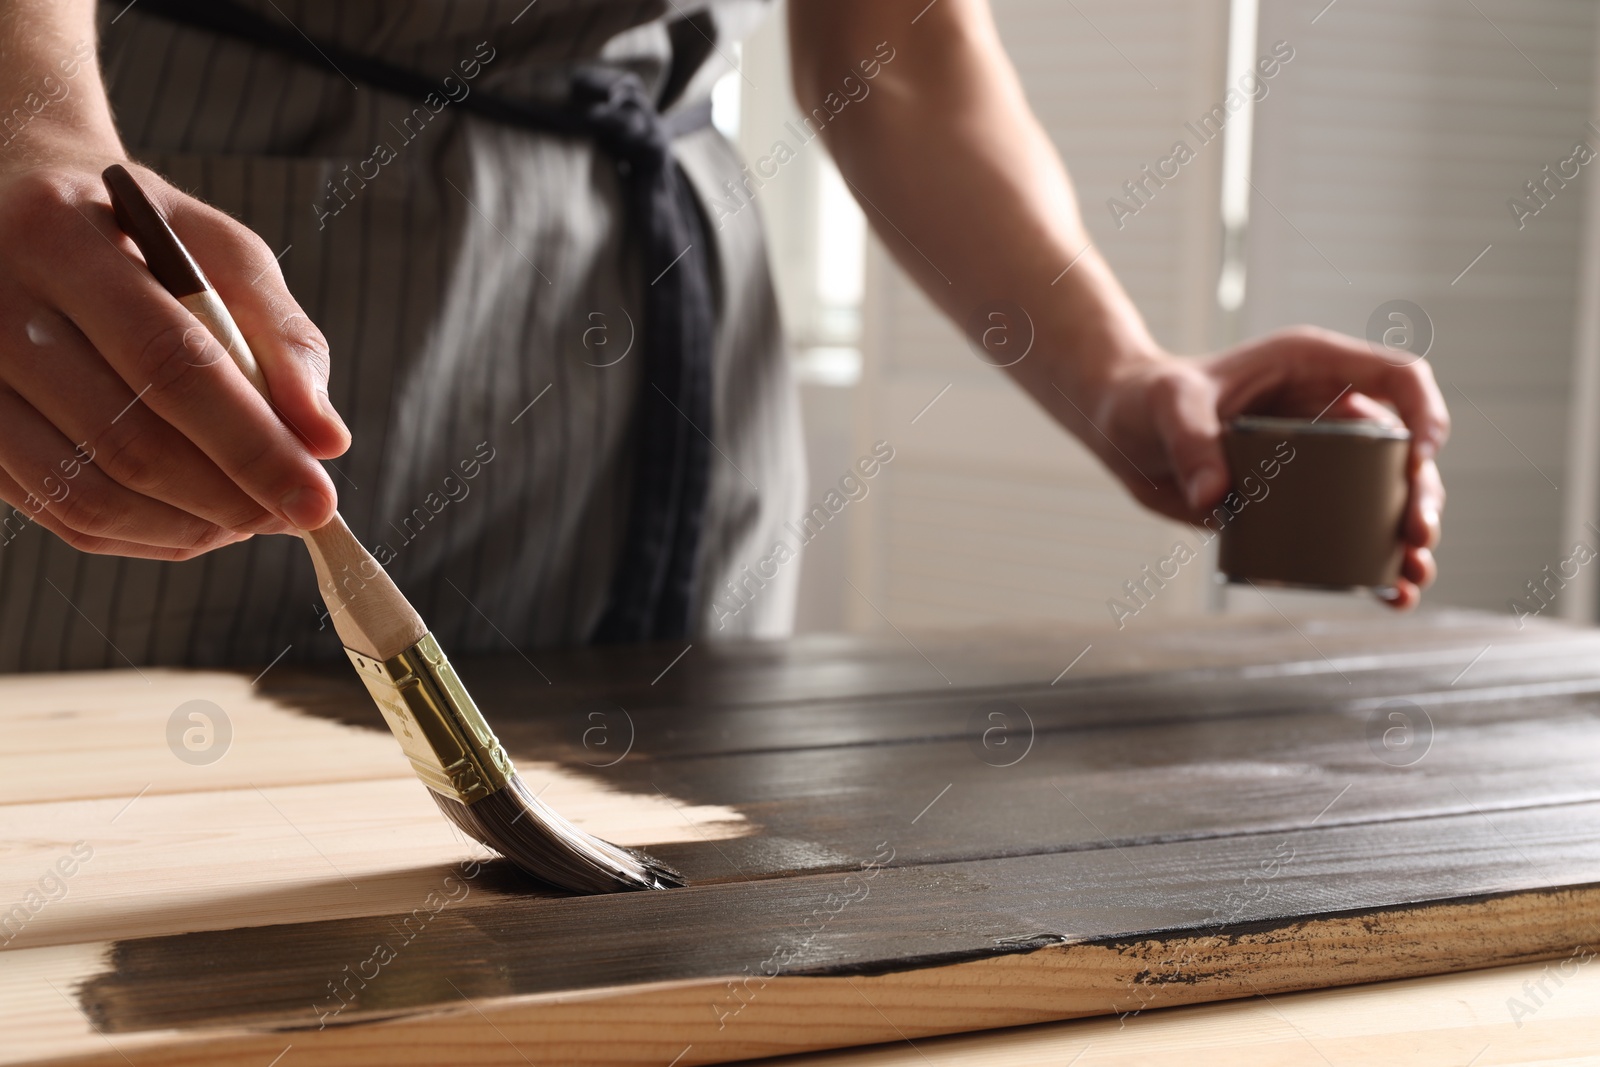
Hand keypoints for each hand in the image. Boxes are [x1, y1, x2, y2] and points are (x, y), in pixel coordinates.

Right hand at [0, 154, 349, 558]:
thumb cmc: (140, 238)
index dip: (252, 445)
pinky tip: (195, 520)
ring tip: (252, 519)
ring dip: (189, 527)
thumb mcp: (218, 250)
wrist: (10, 218)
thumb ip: (280, 335)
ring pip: (88, 494)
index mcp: (59, 238)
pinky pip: (58, 513)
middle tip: (293, 515)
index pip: (170, 364)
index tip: (318, 498)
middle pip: (128, 442)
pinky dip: (142, 534)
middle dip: (230, 497)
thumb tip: (325, 440)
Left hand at [1089, 326, 1448, 608]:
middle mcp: (1328, 413)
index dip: (1424, 413)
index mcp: (1315, 368)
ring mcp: (1318, 459)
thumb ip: (1191, 443)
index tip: (1420, 457)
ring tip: (1413, 577)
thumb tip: (1214, 499)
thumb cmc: (1147, 398)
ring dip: (1408, 539)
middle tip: (1417, 537)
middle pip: (1404, 451)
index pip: (1399, 378)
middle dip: (1422, 495)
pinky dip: (1371, 564)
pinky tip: (1390, 596)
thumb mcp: (1169, 407)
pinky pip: (1347, 531)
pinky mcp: (1296, 501)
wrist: (1121, 429)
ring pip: (1386, 498)